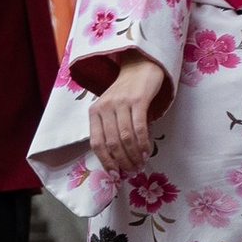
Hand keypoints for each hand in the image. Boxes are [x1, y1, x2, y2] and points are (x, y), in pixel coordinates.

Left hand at [87, 54, 169, 178]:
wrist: (141, 67)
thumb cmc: (126, 93)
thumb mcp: (111, 110)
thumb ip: (111, 130)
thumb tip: (118, 161)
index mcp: (94, 112)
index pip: (96, 143)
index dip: (105, 161)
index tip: (115, 174)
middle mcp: (105, 107)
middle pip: (112, 143)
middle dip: (123, 162)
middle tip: (133, 172)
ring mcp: (120, 102)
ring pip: (125, 137)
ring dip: (134, 155)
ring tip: (140, 164)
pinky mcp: (137, 99)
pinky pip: (139, 128)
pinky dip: (143, 143)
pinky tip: (147, 152)